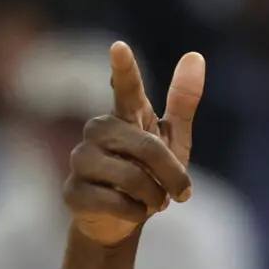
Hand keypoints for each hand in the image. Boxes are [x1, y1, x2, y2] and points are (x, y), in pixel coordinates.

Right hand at [65, 41, 205, 245]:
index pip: (126, 88)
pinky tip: (130, 212)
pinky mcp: (72, 191)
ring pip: (131, 179)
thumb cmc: (149, 174)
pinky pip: (115, 203)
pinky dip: (134, 214)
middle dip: (172, 176)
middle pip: (147, 148)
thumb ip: (182, 101)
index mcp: (124, 114)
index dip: (124, 69)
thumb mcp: (173, 139)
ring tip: (151, 202)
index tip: (120, 48)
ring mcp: (80, 159)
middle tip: (180, 193)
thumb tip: (195, 55)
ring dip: (153, 198)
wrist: (123, 220)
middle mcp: (98, 130)